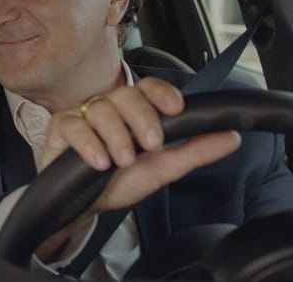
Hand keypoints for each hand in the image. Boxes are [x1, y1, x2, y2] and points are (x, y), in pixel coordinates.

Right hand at [35, 77, 240, 257]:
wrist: (84, 204)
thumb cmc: (118, 182)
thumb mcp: (161, 169)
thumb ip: (194, 152)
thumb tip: (232, 138)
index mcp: (134, 110)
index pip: (148, 88)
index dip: (161, 93)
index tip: (176, 110)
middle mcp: (108, 107)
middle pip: (125, 95)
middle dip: (142, 118)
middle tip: (151, 145)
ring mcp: (82, 114)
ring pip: (100, 109)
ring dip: (116, 135)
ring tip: (122, 160)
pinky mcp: (60, 127)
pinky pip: (74, 126)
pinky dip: (89, 144)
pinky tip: (99, 161)